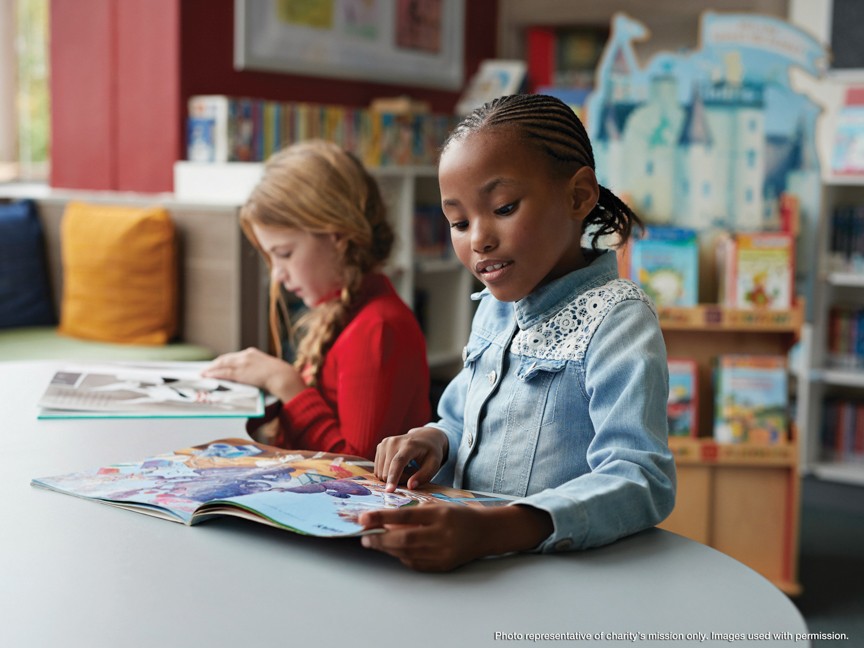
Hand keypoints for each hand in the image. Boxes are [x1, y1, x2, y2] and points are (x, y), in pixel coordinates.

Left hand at [202, 347, 305, 401]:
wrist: (282, 376)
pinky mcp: (240, 372)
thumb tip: (252, 376)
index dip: (223, 361)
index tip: (216, 365)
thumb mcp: (266, 368)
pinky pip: (223, 372)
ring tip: (203, 373)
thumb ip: (256, 369)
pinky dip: (214, 374)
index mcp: (251, 353)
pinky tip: (208, 376)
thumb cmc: (278, 375)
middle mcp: (245, 355)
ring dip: (211, 369)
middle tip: (205, 369)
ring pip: (222, 364)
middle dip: (214, 364)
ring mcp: (242, 363)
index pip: (233, 356)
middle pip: (225, 359)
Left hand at [359, 504, 554, 571]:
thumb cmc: (459, 516)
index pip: (405, 517)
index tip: (363, 519)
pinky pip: (415, 563)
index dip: (381, 518)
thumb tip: (386, 522)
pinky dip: (402, 557)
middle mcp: (441, 535)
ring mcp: (442, 553)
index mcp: (440, 515)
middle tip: (364, 536)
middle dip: (380, 538)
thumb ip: (415, 513)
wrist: (486, 533)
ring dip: (387, 549)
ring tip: (374, 542)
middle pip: (403, 539)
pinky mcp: (442, 566)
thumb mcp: (439, 507)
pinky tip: (395, 550)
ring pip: (407, 553)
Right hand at [373, 426, 447, 491]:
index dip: (393, 477)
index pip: (398, 462)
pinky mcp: (380, 446)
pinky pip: (378, 469)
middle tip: (412, 473)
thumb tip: (410, 486)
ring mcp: (385, 443)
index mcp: (409, 445)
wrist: (425, 437)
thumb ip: (423, 476)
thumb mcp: (434, 464)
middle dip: (399, 479)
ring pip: (381, 472)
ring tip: (406, 468)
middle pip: (387, 471)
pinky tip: (398, 466)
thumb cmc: (430, 452)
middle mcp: (394, 442)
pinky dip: (388, 472)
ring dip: (392, 476)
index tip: (389, 491)